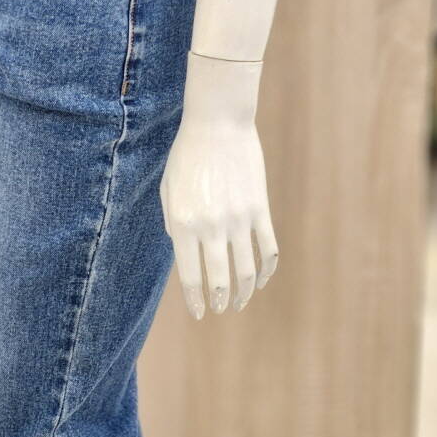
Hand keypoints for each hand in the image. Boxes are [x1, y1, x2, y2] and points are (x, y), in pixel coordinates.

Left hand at [159, 53, 277, 318]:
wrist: (217, 123)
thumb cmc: (187, 154)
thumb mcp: (168, 188)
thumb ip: (171, 221)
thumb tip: (181, 249)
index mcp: (182, 222)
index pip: (190, 275)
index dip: (195, 299)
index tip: (200, 312)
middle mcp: (210, 226)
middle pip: (219, 279)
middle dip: (220, 301)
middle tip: (221, 308)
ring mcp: (238, 219)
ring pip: (246, 269)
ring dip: (245, 291)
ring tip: (241, 300)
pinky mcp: (259, 209)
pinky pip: (268, 249)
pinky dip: (268, 269)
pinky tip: (264, 278)